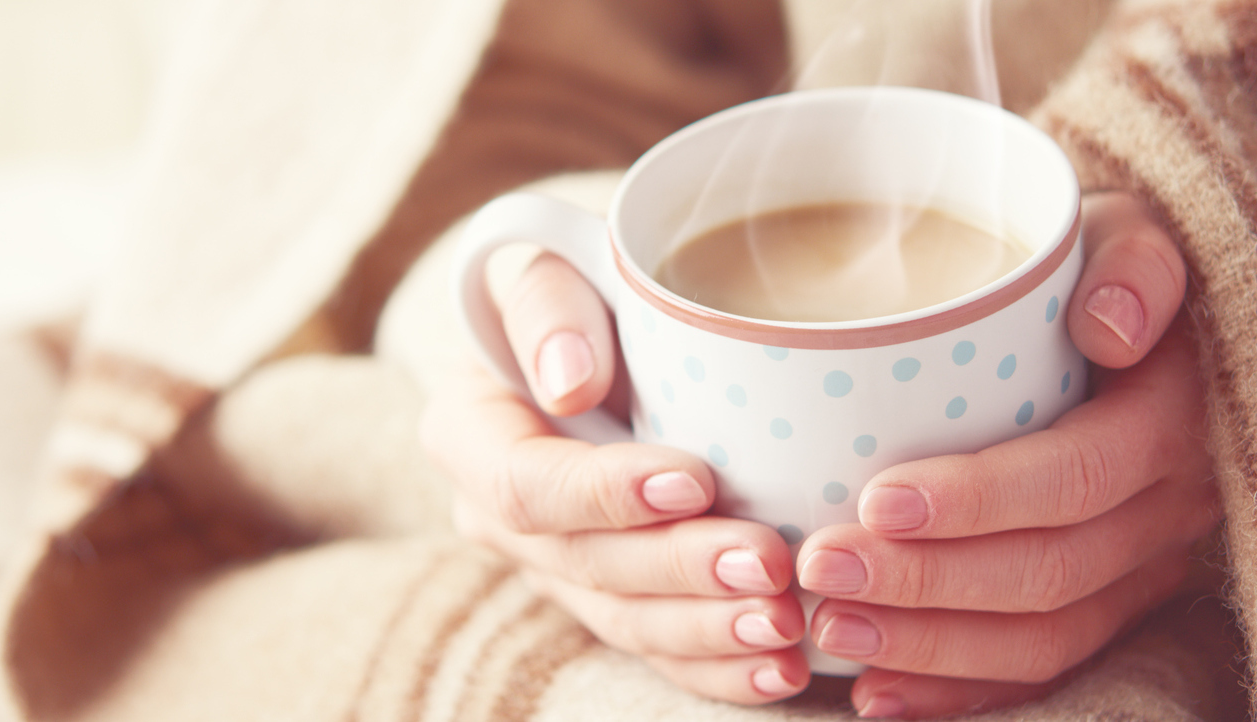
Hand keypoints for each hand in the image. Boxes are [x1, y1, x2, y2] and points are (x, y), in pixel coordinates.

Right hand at [421, 247, 811, 704]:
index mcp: (470, 434)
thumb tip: (570, 385)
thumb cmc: (577, 284)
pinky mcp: (613, 599)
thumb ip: (545, 301)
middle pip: (585, 565)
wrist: (596, 326)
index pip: (525, 485)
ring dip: (708, 631)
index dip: (605, 494)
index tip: (695, 477)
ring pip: (626, 621)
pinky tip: (782, 670)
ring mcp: (557, 568)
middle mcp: (500, 518)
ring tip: (786, 625)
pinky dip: (722, 668)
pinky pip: (660, 651)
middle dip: (680, 572)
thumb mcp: (545, 258)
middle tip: (768, 565)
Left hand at [796, 193, 1218, 717]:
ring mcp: (1145, 570)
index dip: (980, 499)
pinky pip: (1040, 671)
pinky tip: (873, 697)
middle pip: (1051, 573)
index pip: (1078, 477)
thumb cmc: (1093, 263)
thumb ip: (1129, 258)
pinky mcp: (1111, 607)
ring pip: (1043, 638)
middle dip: (927, 585)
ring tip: (827, 629)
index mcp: (1173, 418)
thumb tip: (1110, 325)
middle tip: (819, 570)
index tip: (876, 498)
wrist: (1134, 315)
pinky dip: (956, 693)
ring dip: (929, 648)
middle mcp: (1171, 508)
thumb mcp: (1119, 228)